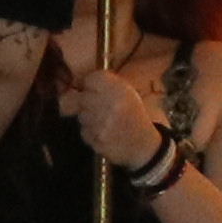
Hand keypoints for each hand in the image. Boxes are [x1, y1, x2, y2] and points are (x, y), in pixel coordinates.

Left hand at [65, 60, 173, 176]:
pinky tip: (103, 132)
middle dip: (87, 102)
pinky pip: (84, 132)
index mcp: (120, 90)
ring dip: (89, 118)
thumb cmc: (132, 114)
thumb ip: (106, 82)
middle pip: (82, 97)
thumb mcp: (126, 92)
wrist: (142, 143)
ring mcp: (103, 124)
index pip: (91, 79)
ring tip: (103, 121)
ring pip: (82, 115)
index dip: (90, 84)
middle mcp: (111, 105)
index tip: (94, 89)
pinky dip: (90, 132)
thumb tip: (79, 80)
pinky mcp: (98, 140)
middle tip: (99, 107)